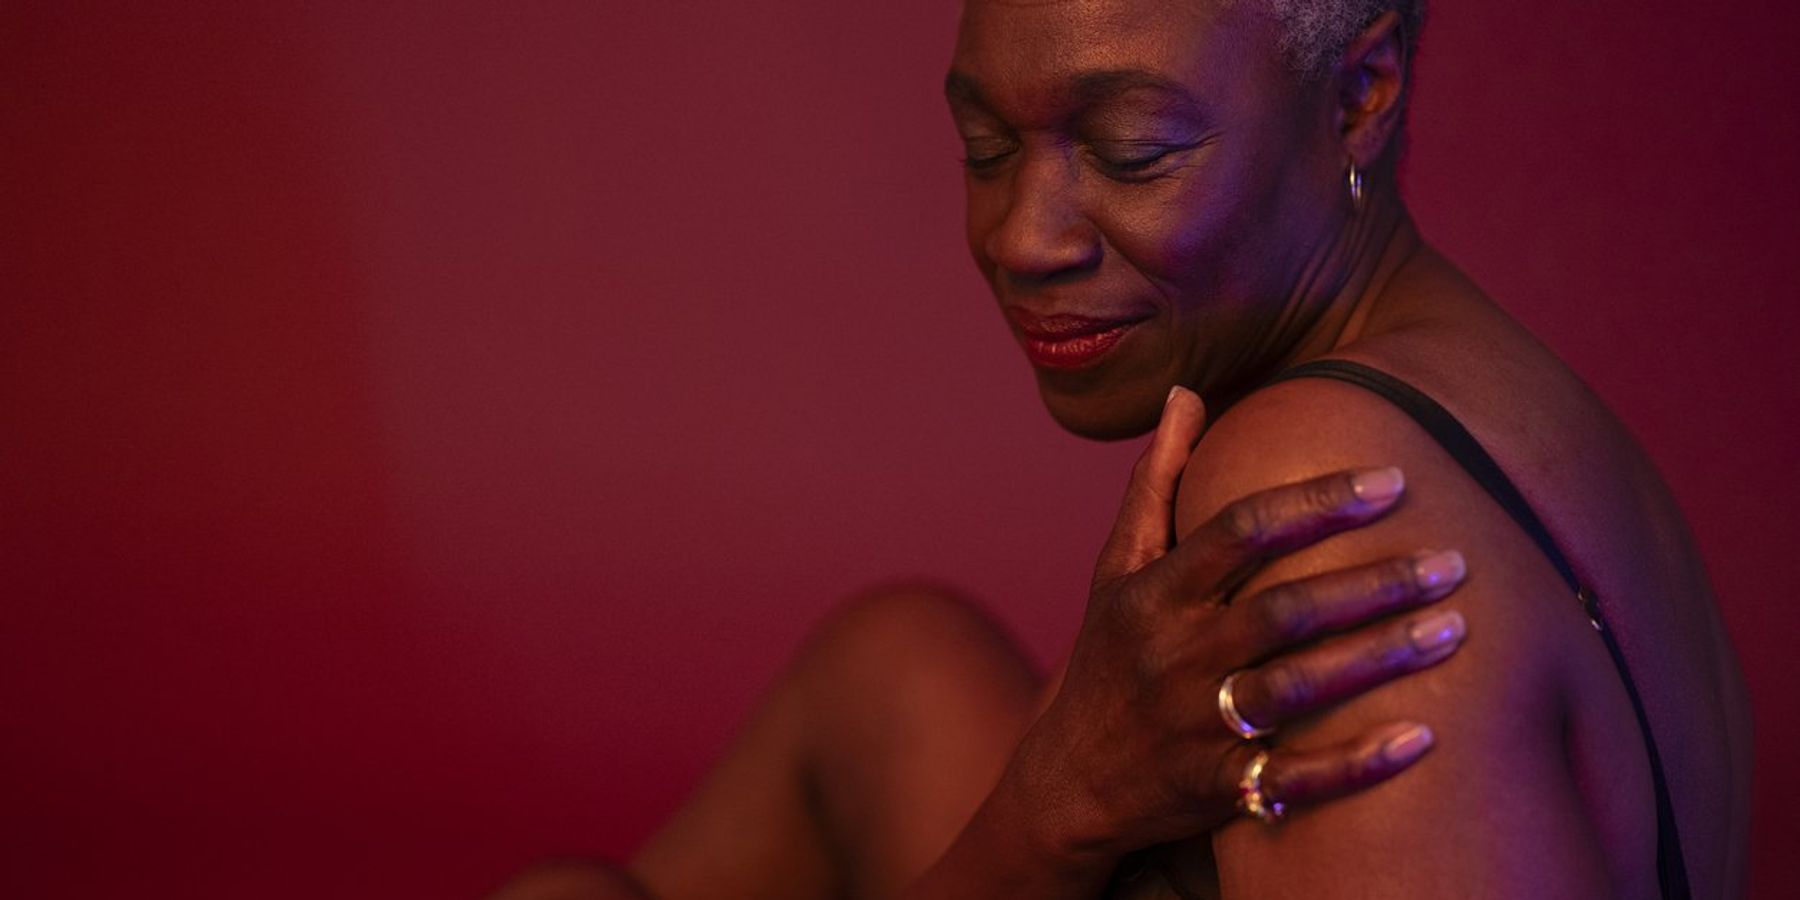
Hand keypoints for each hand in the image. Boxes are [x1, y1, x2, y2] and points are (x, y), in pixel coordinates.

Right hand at [1007, 386, 1467, 862]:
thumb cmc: (1109, 657)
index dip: (1316, 503)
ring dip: (1378, 659)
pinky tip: (1422, 738)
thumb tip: (1187, 394)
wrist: (1068, 782)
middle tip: (1454, 561)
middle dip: (1372, 583)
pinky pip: (1293, 779)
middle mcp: (1174, 655)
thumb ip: (1156, 482)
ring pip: (1296, 689)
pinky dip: (1356, 765)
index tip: (1391, 480)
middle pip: (1282, 611)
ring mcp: (1195, 726)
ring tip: (1455, 630)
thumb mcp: (1116, 568)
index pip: (1239, 533)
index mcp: (1155, 594)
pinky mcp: (1218, 788)